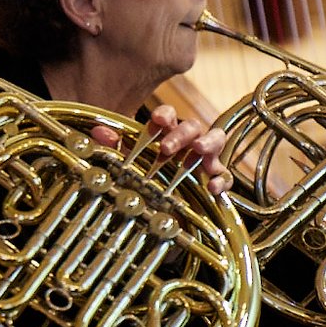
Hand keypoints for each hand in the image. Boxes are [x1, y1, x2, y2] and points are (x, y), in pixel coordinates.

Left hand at [89, 107, 230, 196]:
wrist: (158, 211)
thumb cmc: (145, 179)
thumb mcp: (127, 164)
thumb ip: (114, 148)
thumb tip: (99, 132)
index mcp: (166, 134)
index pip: (169, 115)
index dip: (164, 114)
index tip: (156, 119)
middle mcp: (188, 143)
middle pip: (192, 126)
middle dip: (180, 134)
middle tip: (166, 147)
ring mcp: (204, 160)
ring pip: (216, 141)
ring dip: (208, 143)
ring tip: (199, 151)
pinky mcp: (214, 180)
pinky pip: (225, 176)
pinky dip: (221, 179)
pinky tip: (211, 186)